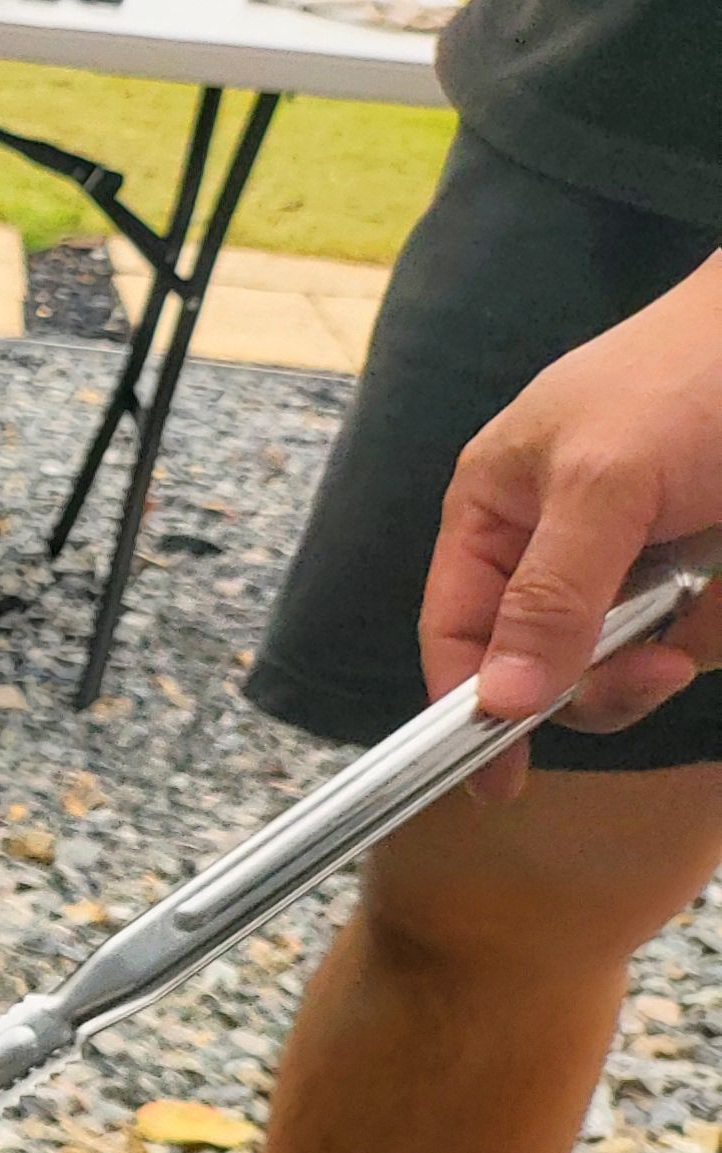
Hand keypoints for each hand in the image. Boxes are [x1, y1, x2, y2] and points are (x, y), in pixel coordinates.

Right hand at [425, 251, 721, 797]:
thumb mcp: (604, 484)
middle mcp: (553, 546)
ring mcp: (629, 562)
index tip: (498, 777)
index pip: (456, 629)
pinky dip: (714, 627)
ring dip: (667, 656)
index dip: (467, 703)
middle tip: (660, 668)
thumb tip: (499, 702)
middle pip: (540, 665)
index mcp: (495, 511)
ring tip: (705, 611)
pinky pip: (690, 636)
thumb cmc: (689, 375)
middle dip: (596, 680)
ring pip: (623, 662)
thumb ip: (550, 595)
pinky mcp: (697, 571)